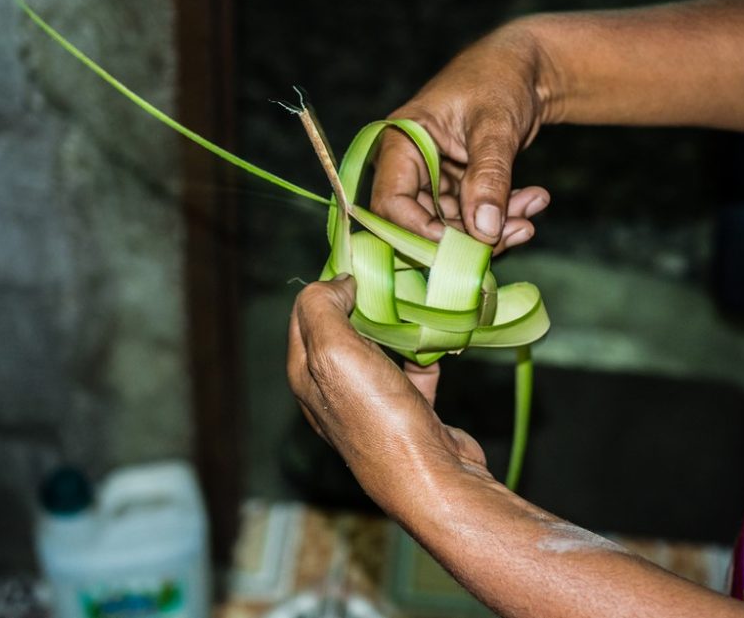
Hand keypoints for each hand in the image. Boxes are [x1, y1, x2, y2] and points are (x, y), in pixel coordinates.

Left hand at [286, 276, 487, 507]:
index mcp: (306, 375)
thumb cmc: (378, 416)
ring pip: (378, 348)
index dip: (326, 285)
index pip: (303, 315)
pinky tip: (439, 336)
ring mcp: (372, 405)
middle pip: (341, 329)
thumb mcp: (335, 352)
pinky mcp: (410, 413)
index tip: (357, 263)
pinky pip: (414, 371)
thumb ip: (322, 308)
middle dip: (362, 299)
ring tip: (415, 295)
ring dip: (395, 323)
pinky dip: (425, 352)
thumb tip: (335, 283)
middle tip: (388, 274)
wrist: (433, 479)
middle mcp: (333, 391)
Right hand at [372, 22, 551, 252]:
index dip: (420, 231)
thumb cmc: (500, 78)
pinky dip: (502, 218)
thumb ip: (488, 177)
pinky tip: (532, 200)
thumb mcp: (495, 126)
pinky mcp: (455, 189)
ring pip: (450, 227)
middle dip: (468, 235)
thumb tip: (484, 231)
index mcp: (400, 143)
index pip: (391, 203)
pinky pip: (471, 218)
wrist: (525, 68)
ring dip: (492, 228)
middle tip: (516, 230)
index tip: (465, 243)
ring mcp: (431, 181)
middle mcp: (407, 166)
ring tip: (532, 208)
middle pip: (420, 223)